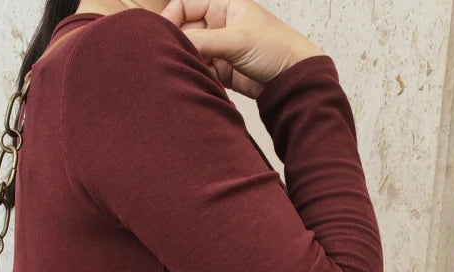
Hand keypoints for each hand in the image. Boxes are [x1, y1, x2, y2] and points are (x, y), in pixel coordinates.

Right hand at [161, 0, 323, 98]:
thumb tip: (171, 44)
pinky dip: (196, 76)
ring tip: (186, 72)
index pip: (184, 4)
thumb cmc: (276, 49)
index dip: (170, 17)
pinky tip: (198, 81)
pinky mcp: (221, 69)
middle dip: (178, 44)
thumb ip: (202, 41)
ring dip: (186, 62)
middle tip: (170, 58)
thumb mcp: (236, 40)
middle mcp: (219, 23)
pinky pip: (199, 70)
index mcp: (223, 4)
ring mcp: (219, 47)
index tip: (161, 36)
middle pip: (184, 29)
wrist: (292, 80)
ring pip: (190, 52)